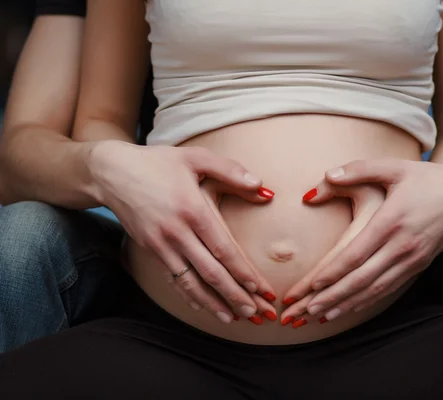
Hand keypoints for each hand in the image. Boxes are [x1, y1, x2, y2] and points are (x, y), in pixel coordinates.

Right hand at [88, 140, 276, 323]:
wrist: (112, 173)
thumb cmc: (158, 163)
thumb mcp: (195, 158)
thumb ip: (230, 170)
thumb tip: (263, 186)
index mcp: (192, 209)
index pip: (223, 249)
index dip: (243, 272)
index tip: (260, 288)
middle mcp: (177, 232)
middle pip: (211, 272)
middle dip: (235, 295)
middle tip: (256, 313)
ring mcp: (161, 245)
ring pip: (191, 282)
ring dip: (214, 303)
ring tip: (233, 318)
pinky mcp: (151, 250)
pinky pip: (173, 279)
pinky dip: (189, 296)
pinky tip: (203, 307)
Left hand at [281, 158, 442, 324]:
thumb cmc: (428, 178)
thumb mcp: (394, 167)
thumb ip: (359, 169)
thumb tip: (327, 175)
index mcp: (392, 221)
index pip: (356, 254)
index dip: (333, 272)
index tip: (312, 285)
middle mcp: (402, 245)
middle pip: (362, 278)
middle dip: (333, 296)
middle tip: (308, 310)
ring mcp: (412, 258)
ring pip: (375, 288)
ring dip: (347, 303)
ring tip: (322, 315)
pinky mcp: (418, 265)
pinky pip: (389, 288)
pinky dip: (368, 300)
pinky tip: (351, 307)